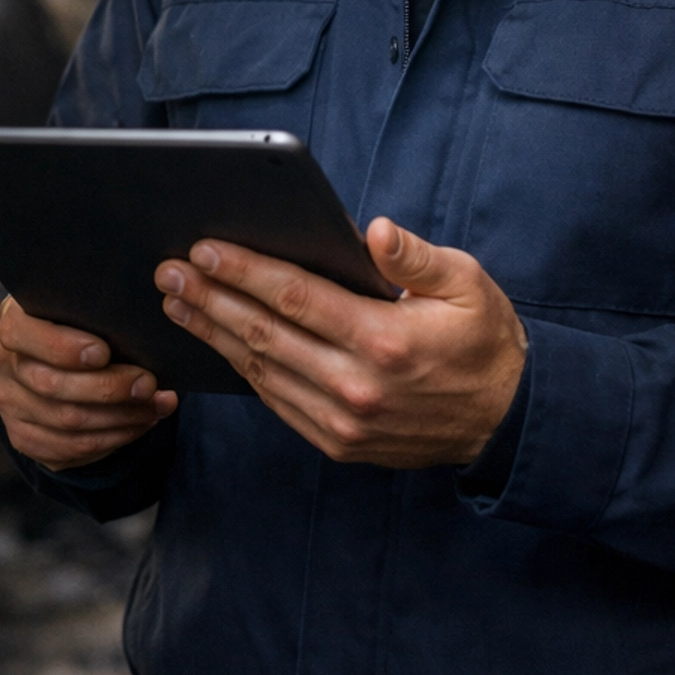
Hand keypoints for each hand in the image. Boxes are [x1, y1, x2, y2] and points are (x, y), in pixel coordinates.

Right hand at [0, 295, 177, 472]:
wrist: (49, 355)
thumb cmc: (73, 325)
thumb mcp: (76, 308)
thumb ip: (93, 314)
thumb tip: (140, 334)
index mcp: (12, 325)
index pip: (22, 335)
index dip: (63, 347)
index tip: (103, 352)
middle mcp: (6, 367)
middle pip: (52, 385)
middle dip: (107, 388)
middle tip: (147, 384)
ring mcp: (12, 407)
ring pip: (67, 423)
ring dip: (120, 417)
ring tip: (155, 405)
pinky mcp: (25, 438)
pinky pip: (72, 448)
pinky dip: (114, 438)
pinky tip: (140, 423)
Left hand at [154, 219, 526, 468]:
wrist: (506, 420)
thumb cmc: (484, 340)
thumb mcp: (468, 283)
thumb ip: (416, 257)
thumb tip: (374, 231)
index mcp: (385, 339)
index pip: (296, 297)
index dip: (244, 271)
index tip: (204, 249)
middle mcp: (357, 385)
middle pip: (264, 334)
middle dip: (210, 299)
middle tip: (167, 272)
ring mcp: (344, 421)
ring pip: (262, 371)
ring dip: (214, 335)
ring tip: (178, 303)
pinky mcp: (339, 443)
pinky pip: (278, 402)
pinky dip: (243, 370)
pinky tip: (219, 344)